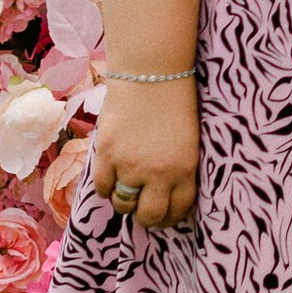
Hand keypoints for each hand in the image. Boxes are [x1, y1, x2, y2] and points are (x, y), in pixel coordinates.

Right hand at [89, 77, 199, 232]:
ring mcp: (130, 165)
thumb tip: (167, 195)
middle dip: (146, 218)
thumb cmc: (175, 103)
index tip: (165, 215)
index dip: (170, 218)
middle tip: (143, 209)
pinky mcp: (107, 155)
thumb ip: (179, 170)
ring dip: (124, 202)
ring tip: (127, 191)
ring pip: (123, 205)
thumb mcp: (189, 142)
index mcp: (185, 169)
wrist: (150, 74)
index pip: (178, 210)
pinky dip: (106, 188)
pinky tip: (112, 178)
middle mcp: (159, 173)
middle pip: (148, 217)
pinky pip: (103, 188)